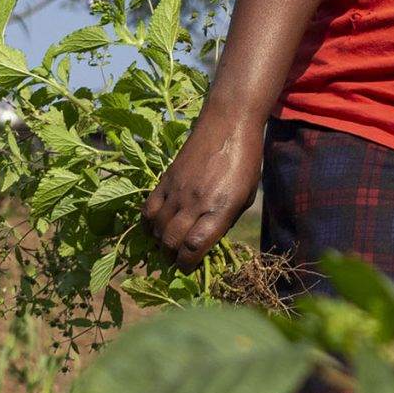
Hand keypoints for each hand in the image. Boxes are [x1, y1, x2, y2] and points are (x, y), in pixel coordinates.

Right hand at [141, 114, 263, 270]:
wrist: (228, 123)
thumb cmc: (245, 161)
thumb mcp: (245, 196)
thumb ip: (226, 220)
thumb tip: (208, 240)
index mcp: (220, 209)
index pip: (194, 247)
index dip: (188, 265)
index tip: (190, 268)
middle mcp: (196, 202)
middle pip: (171, 242)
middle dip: (173, 258)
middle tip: (178, 259)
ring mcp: (177, 190)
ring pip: (157, 229)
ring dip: (160, 243)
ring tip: (168, 245)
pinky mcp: (165, 179)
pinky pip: (148, 209)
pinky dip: (148, 224)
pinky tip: (155, 228)